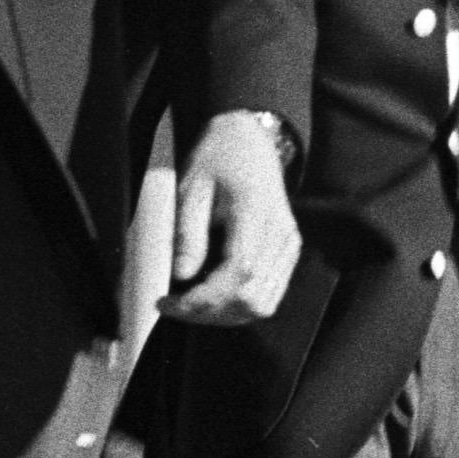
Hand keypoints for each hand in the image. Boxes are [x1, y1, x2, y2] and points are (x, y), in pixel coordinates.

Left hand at [161, 111, 299, 324]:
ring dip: (224, 314)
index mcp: (256, 214)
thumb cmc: (218, 161)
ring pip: (262, 304)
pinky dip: (239, 305)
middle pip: (251, 298)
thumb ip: (188, 234)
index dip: (203, 298)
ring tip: (191, 304)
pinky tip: (213, 296)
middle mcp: (280, 234)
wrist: (248, 143)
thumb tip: (180, 275)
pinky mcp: (287, 253)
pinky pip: (268, 295)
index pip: (238, 273)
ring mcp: (288, 246)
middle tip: (175, 306)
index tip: (170, 302)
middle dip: (209, 312)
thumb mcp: (191, 189)